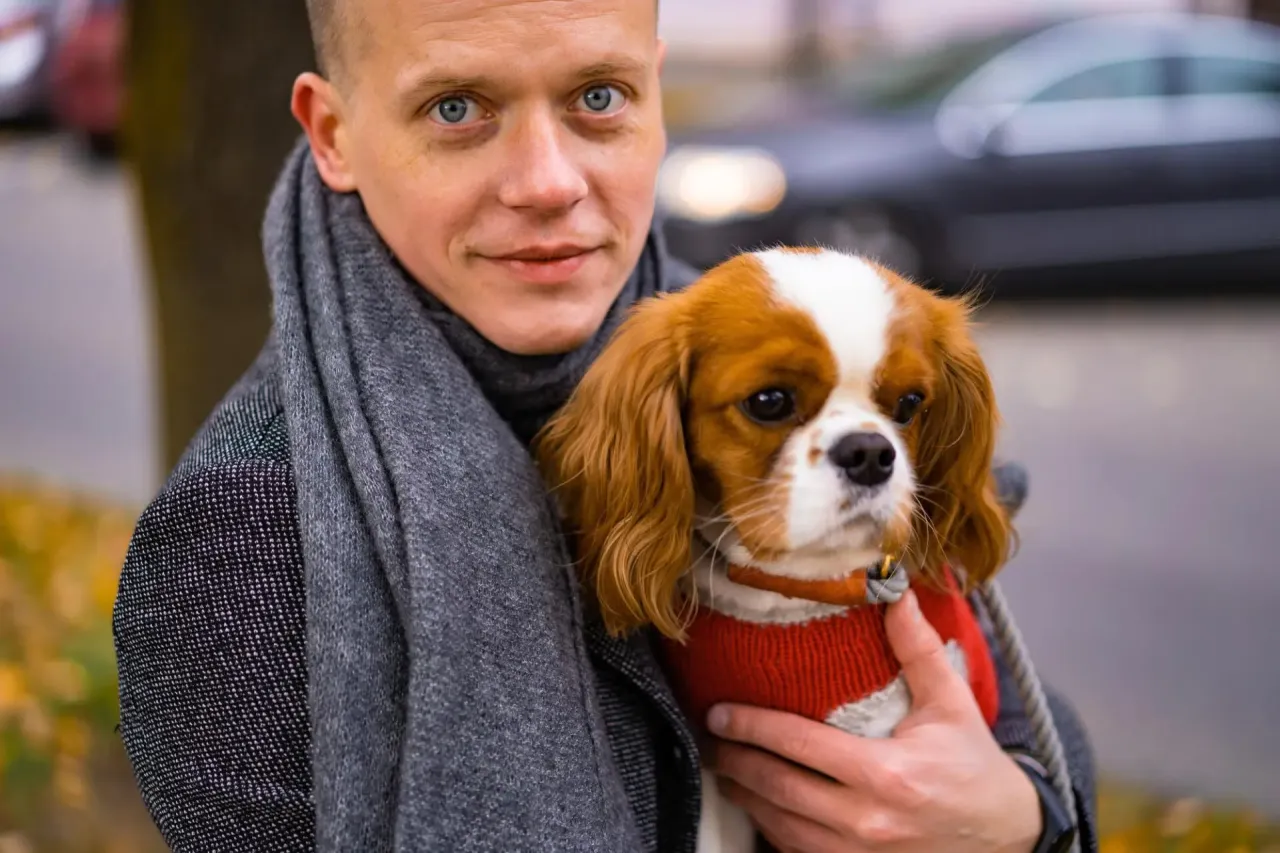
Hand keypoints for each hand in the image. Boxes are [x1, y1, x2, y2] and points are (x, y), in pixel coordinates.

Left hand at [703, 590, 1042, 852]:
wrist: (1008, 836)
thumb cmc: (975, 766)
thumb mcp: (951, 704)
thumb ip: (917, 649)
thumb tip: (894, 591)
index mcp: (887, 774)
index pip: (799, 746)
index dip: (751, 727)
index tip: (719, 713)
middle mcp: (868, 820)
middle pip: (778, 788)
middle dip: (735, 762)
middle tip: (710, 739)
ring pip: (781, 827)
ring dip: (746, 797)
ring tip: (725, 769)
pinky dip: (772, 829)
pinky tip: (760, 806)